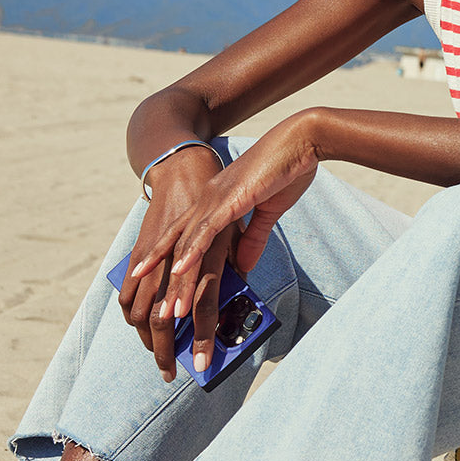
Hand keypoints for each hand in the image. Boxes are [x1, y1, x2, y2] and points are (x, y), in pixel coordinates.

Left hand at [129, 113, 319, 370]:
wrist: (301, 139)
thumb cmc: (287, 169)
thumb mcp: (267, 211)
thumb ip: (252, 238)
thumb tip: (242, 268)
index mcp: (215, 205)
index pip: (186, 244)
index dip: (171, 271)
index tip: (161, 299)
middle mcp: (207, 204)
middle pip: (179, 252)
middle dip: (167, 288)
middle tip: (157, 321)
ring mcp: (216, 201)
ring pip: (187, 248)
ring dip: (177, 283)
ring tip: (167, 314)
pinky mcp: (230, 200)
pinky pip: (204, 230)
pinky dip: (191, 252)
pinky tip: (178, 271)